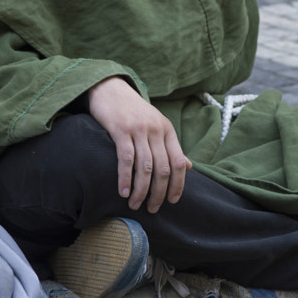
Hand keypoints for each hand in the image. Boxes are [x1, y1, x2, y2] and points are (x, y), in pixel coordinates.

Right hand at [87, 75, 191, 212]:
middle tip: (152, 209)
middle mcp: (156, 129)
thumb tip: (187, 167)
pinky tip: (122, 191)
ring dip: (141, 190)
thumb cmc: (133, 111)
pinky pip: (126, 159)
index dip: (178, 184)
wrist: (110, 88)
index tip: (172, 201)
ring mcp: (139, 129)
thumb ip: (170, 146)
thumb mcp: (156, 124)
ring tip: (135, 204)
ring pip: (145, 167)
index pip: (178, 162)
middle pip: (163, 168)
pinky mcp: (120, 129)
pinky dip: (125, 178)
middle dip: (158, 193)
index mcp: (167, 130)